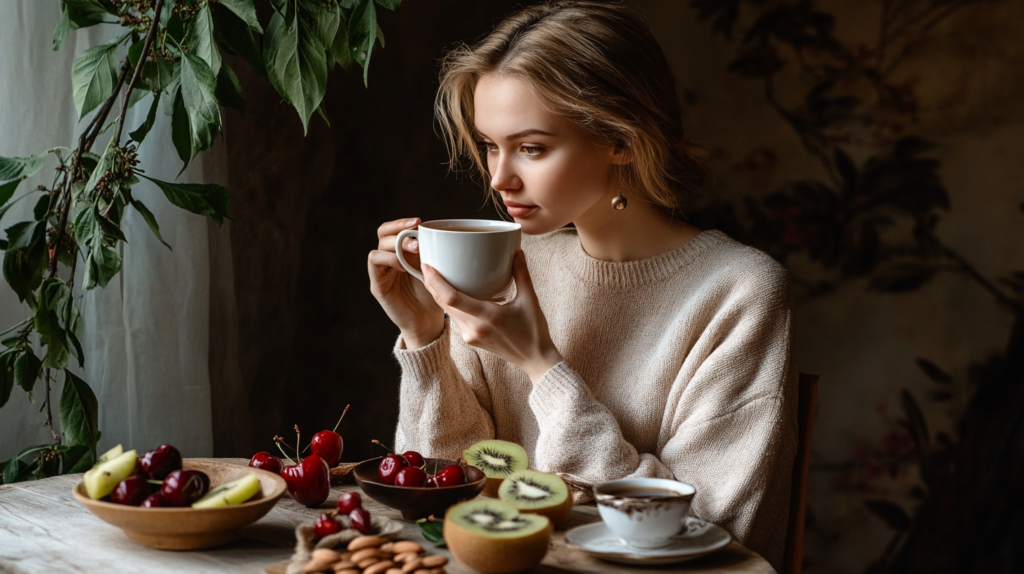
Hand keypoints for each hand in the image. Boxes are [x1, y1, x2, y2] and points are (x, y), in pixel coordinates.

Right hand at [368, 218, 444, 348]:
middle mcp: (389, 259)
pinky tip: (403, 265)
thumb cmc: (434, 296)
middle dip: (399, 228)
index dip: (403, 222)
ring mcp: (382, 272)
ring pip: (378, 247)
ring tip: (415, 249)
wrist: (428, 323)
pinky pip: (375, 264)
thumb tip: (442, 233)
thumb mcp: (435, 270)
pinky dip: (388, 259)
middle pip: (383, 233)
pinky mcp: (377, 285)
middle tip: (416, 231)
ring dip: (395, 244)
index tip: (421, 222)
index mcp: (402, 253)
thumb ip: (432, 253)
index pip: (394, 229)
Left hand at [421, 250, 562, 381]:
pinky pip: (456, 318)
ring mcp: (470, 336)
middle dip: (432, 284)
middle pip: (443, 303)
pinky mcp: (470, 339)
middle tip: (427, 264)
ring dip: (439, 294)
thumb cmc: (534, 332)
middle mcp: (474, 328)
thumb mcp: (530, 300)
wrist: (535, 360)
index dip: (435, 281)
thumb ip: (521, 274)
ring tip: (436, 275)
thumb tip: (517, 252)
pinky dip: (451, 304)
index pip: (451, 298)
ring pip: (447, 311)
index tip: (428, 265)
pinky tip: (453, 292)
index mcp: (488, 317)